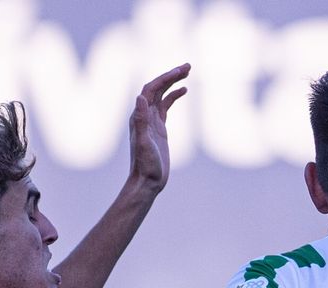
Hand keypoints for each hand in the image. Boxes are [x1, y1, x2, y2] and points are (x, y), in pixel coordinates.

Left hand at [128, 63, 189, 192]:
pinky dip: (174, 96)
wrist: (147, 182)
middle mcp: (144, 115)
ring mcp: (152, 121)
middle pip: (157, 88)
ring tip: (188, 72)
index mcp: (139, 116)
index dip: (165, 78)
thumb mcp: (144, 142)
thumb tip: (140, 97)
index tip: (181, 72)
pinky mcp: (159, 128)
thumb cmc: (146, 165)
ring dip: (174, 82)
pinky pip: (166, 106)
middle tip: (188, 66)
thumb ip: (141, 120)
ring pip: (162, 95)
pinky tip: (185, 91)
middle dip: (171, 75)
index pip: (151, 90)